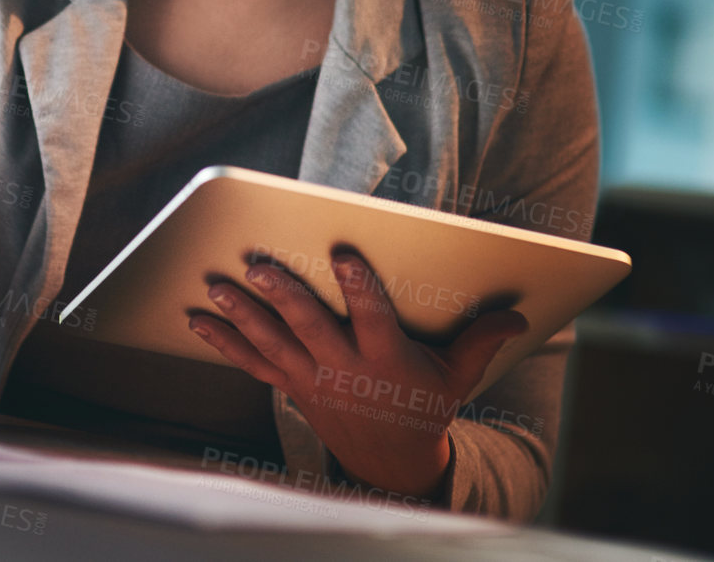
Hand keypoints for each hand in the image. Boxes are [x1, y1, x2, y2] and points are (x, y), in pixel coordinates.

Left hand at [188, 246, 525, 498]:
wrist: (391, 460)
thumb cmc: (424, 404)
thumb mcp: (457, 376)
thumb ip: (480, 342)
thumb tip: (517, 314)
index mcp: (386, 360)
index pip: (372, 318)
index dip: (358, 287)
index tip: (342, 254)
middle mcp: (344, 370)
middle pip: (311, 329)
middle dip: (284, 298)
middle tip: (259, 267)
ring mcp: (312, 379)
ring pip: (273, 343)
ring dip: (242, 314)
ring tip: (216, 285)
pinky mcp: (290, 386)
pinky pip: (252, 362)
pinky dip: (223, 341)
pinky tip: (197, 319)